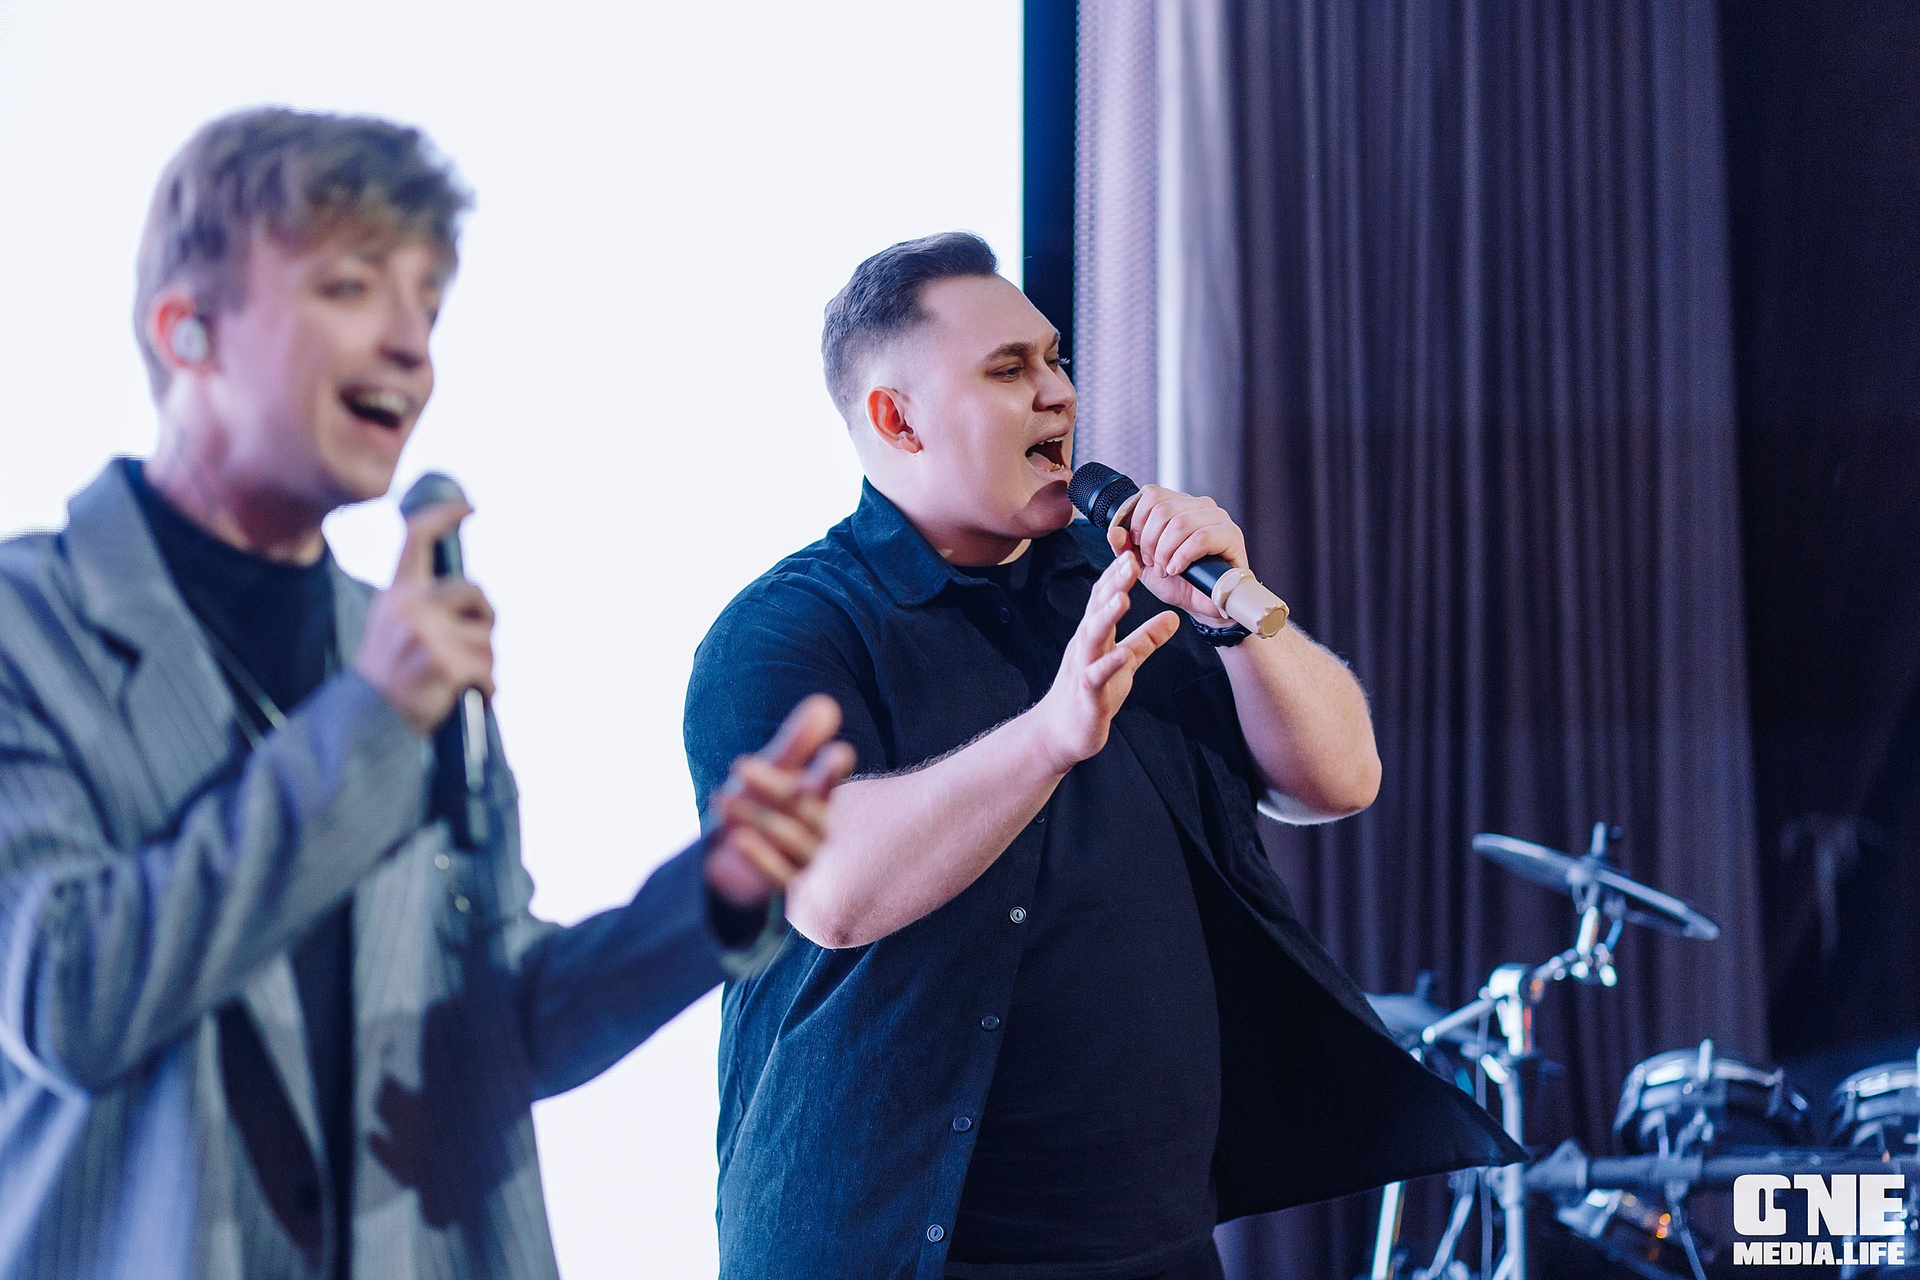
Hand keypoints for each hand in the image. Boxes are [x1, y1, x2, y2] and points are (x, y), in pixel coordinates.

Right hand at [354, 499, 495, 736]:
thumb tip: (474, 596)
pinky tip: (470, 696)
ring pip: (487, 638)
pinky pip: (488, 670)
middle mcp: (409, 606)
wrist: (366, 720)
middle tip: (475, 644)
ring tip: (460, 680)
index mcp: (396, 594)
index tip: (469, 506)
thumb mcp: (392, 627)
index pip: (416, 538)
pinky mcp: (443, 663)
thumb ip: (424, 605)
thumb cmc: (389, 676)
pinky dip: (488, 688)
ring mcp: (426, 634)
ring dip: (485, 662)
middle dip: (486, 617)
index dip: (444, 515)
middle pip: (476, 590)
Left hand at [704, 694, 856, 909]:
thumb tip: (827, 704)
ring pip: (792, 840)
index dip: (830, 771)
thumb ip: (799, 741)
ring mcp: (802, 860)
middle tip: (739, 766)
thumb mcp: (776, 769)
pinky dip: (761, 858)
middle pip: (808, 811)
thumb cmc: (757, 804)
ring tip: (721, 797)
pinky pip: (780, 877)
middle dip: (777, 787)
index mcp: (819, 799)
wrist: (728, 856)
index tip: (837, 752)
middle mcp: (818, 830)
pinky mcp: (785, 886)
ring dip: (756, 817)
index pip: (829, 784)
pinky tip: (738, 839)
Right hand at [1031, 552, 1180, 773]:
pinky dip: (1108, 664)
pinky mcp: (1086, 695)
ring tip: (1121, 598)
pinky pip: (1096, 676)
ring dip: (1106, 617)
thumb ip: (1146, 639)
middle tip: (1130, 560)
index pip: (1103, 599)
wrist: (1061, 733)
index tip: (1134, 552)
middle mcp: (1085, 647)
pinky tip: (1121, 654)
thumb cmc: (1091, 695)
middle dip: (1113, 585)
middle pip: (1097, 610)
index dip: (1117, 576)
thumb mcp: (1125, 663)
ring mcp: (1083, 669)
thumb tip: (1173, 617)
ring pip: (1092, 638)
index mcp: (1094, 636)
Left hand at [1108, 484, 1247, 625]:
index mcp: (1178, 504)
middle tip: (1153, 564)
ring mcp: (1218, 518)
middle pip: (1162, 510)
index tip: (1138, 547)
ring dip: (1165, 552)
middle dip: (1149, 542)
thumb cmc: (1177, 581)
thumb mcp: (1142, 564)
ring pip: (1179, 523)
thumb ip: (1124, 546)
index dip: (1138, 523)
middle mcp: (1199, 505)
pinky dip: (1182, 556)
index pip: (1151, 494)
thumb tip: (1114, 531)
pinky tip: (1177, 569)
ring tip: (1165, 569)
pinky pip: (1200, 538)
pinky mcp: (1231, 536)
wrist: (1202, 606)